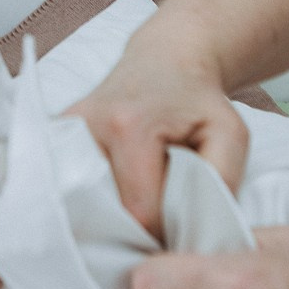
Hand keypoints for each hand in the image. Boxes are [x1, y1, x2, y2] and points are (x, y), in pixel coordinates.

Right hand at [71, 21, 249, 232]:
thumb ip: (222, 181)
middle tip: (163, 217)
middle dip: (137, 227)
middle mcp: (85, 127)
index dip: (166, 230)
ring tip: (142, 200)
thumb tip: (195, 231)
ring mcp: (64, 131)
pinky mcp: (57, 135)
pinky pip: (73, 186)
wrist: (164, 58)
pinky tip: (117, 191)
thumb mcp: (231, 135)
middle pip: (108, 211)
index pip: (141, 212)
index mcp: (128, 127)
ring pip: (87, 203)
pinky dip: (96, 198)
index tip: (182, 225)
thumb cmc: (200, 100)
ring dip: (115, 214)